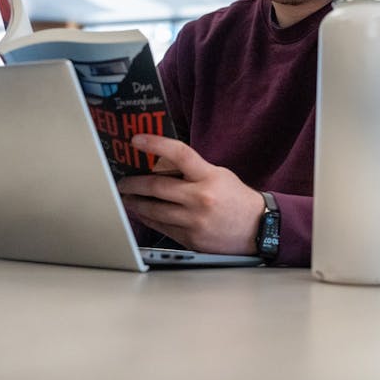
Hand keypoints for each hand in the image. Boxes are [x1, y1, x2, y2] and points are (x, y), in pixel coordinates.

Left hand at [117, 134, 265, 254]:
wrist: (257, 228)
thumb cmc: (236, 198)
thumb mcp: (218, 175)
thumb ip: (192, 170)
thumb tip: (159, 165)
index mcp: (209, 177)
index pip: (179, 153)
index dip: (156, 144)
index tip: (136, 140)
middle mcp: (200, 198)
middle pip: (157, 186)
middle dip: (134, 183)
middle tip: (122, 181)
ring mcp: (194, 221)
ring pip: (154, 210)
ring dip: (136, 203)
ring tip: (127, 198)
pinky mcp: (191, 239)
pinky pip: (161, 227)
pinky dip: (148, 219)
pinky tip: (142, 213)